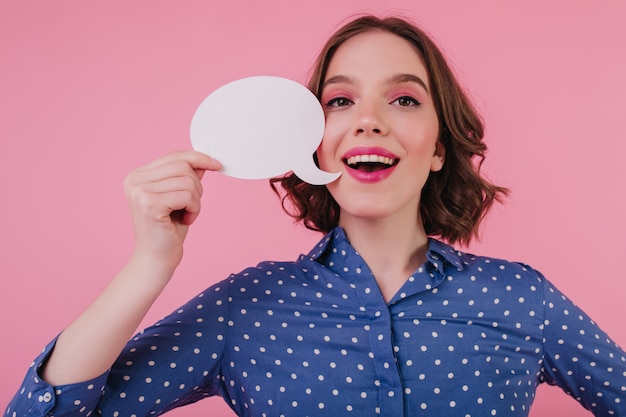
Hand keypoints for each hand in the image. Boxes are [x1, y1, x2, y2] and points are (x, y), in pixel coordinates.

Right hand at [123, 151, 221, 272]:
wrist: (157, 258)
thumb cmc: (168, 229)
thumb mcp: (179, 198)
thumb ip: (186, 177)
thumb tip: (202, 160)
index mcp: (138, 176)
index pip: (173, 156)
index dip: (197, 158)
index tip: (217, 164)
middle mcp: (134, 180)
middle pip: (182, 166)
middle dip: (197, 186)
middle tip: (191, 206)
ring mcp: (140, 192)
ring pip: (187, 181)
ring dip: (196, 201)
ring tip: (187, 215)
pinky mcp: (149, 205)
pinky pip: (187, 195)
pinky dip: (194, 209)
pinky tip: (186, 220)